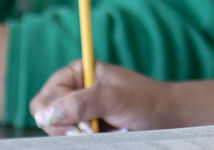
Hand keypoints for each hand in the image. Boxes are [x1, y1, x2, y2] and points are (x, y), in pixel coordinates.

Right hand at [29, 60, 178, 134]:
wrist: (167, 117)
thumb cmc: (145, 101)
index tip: (81, 125)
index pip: (45, 98)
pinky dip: (88, 140)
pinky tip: (106, 136)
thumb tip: (47, 115)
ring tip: (105, 132)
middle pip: (46, 116)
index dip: (57, 114)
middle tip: (93, 131)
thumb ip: (82, 104)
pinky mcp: (87, 128)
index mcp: (76, 73)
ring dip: (81, 136)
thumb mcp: (114, 99)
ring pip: (59, 132)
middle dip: (67, 128)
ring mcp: (79, 111)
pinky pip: (73, 139)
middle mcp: (74, 90)